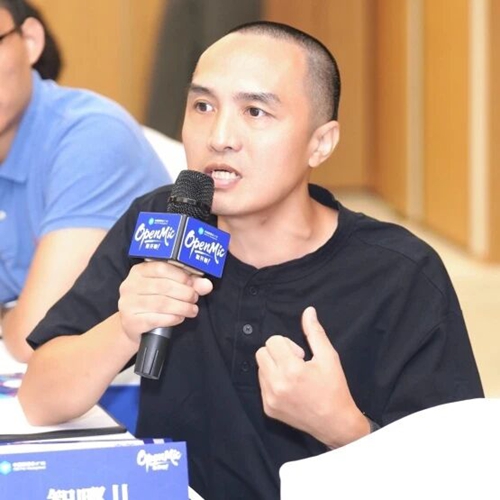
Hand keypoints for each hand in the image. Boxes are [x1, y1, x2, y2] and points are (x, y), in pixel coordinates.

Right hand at [118, 261, 212, 343]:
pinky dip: (173, 318)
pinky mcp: (131, 322)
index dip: (180, 276)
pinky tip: (180, 318)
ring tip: (192, 310)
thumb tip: (207, 285)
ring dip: (182, 307)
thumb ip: (188, 285)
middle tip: (194, 298)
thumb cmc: (152, 303)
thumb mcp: (168, 289)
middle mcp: (130, 285)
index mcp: (138, 271)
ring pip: (161, 303)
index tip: (192, 284)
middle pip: (163, 286)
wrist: (132, 327)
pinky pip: (156, 319)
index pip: (161, 268)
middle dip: (185, 293)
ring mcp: (128, 304)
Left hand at [256, 306, 368, 447]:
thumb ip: (315, 332)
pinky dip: (272, 382)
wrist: (335, 423)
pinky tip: (290, 389)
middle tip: (296, 364)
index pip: (272, 341)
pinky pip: (261, 384)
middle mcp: (276, 385)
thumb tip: (308, 311)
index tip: (301, 356)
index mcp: (291, 370)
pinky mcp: (268, 409)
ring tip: (293, 377)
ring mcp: (270, 398)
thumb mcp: (328, 357)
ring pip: (260, 368)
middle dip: (277, 353)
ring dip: (273, 367)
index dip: (288, 344)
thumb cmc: (334, 388)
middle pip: (261, 352)